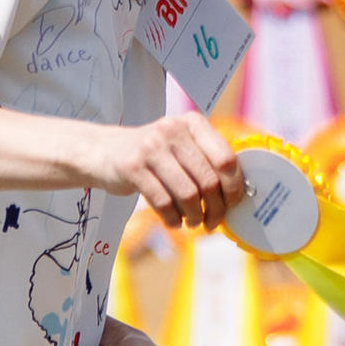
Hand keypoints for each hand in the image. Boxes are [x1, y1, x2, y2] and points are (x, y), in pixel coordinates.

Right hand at [97, 112, 243, 231]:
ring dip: (194, 216)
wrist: (105, 152)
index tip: (232, 205)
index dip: (234, 188)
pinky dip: (173, 219)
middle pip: (208, 181)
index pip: (226, 159)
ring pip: (188, 194)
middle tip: (211, 222)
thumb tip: (239, 194)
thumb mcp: (181, 147)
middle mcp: (172, 130)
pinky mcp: (133, 167)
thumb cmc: (154, 156)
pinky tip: (174, 221)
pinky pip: (163, 202)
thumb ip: (207, 161)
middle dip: (215, 209)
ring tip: (192, 222)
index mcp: (192, 123)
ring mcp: (151, 147)